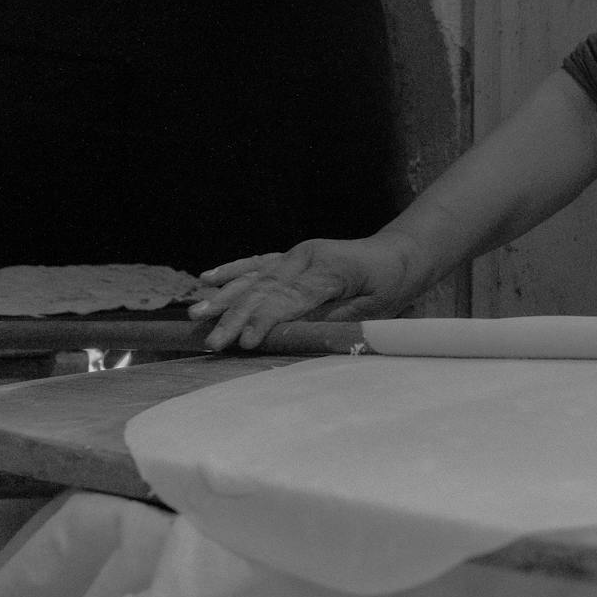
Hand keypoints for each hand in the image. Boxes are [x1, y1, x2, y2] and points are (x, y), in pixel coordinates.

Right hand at [188, 234, 419, 350]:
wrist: (398, 255)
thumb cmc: (389, 287)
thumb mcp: (371, 310)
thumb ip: (333, 320)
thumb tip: (297, 334)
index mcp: (330, 270)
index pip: (291, 299)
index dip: (267, 321)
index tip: (246, 342)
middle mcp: (308, 257)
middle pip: (265, 290)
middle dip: (236, 317)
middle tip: (212, 341)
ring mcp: (298, 254)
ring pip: (255, 277)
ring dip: (225, 297)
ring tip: (198, 314)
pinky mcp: (293, 255)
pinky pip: (258, 262)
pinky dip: (233, 270)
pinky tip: (208, 278)